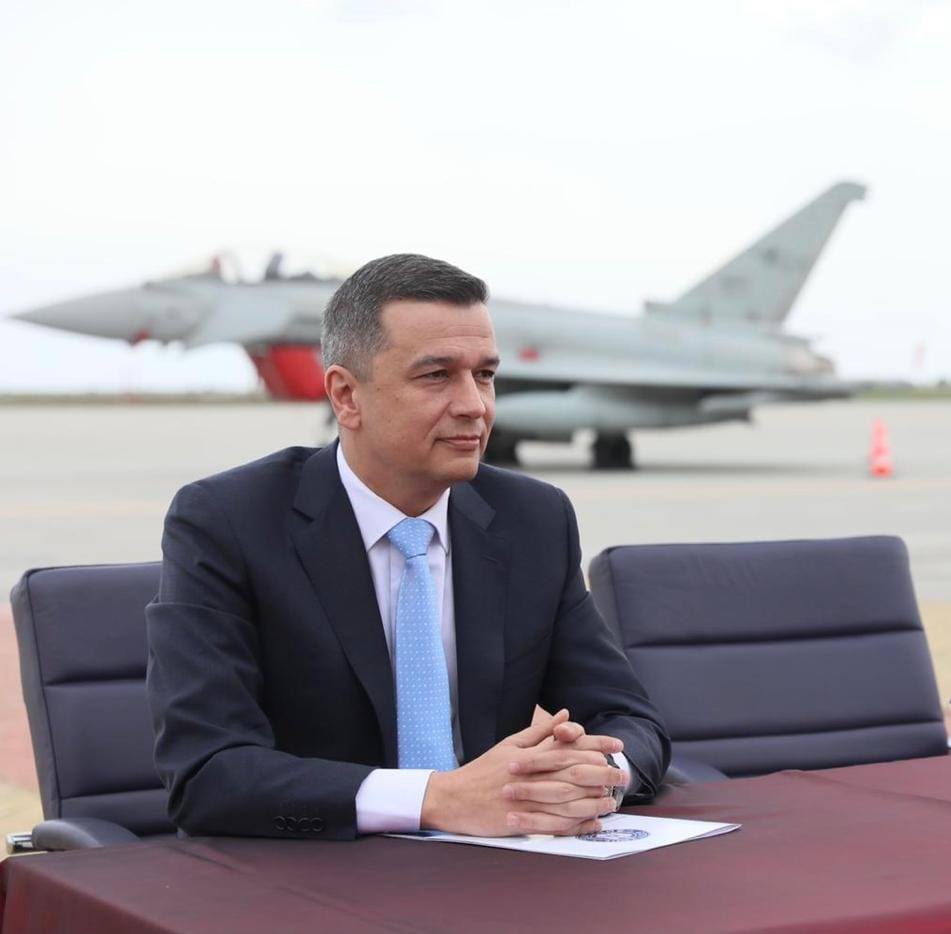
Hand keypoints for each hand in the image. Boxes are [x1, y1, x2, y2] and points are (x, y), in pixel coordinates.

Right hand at [420, 709, 617, 836]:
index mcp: (530, 754)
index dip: (595, 745)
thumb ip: (540, 731)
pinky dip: (577, 824)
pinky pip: (556, 824)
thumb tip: (566, 715)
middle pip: (573, 773)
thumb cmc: (484, 770)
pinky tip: (593, 823)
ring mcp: (528, 800)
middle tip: (622, 774)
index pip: (569, 746)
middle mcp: (532, 776)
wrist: (455, 798)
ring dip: (594, 801)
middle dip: (601, 773)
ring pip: (568, 800)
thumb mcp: (510, 744)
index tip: (616, 745)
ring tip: (612, 800)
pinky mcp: (524, 822)